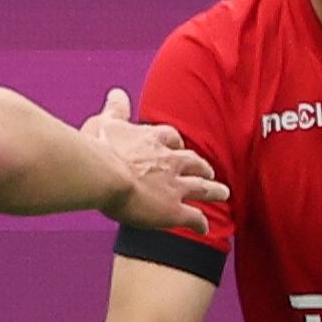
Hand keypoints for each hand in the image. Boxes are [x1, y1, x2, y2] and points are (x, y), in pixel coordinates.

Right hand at [86, 89, 226, 233]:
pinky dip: (200, 223)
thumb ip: (115, 110)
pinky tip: (204, 228)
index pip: (170, 137)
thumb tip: (117, 93)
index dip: (174, 142)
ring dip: (214, 190)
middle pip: (193, 161)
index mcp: (152, 140)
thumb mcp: (105, 123)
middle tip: (207, 170)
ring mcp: (174, 186)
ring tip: (223, 193)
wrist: (103, 175)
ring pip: (202, 187)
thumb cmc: (99, 148)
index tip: (176, 145)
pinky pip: (193, 217)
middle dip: (201, 166)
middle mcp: (169, 160)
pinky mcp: (172, 210)